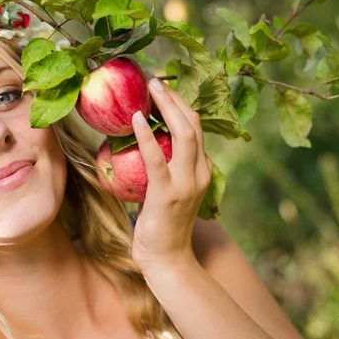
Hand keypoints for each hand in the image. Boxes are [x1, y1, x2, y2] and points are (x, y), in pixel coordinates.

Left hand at [130, 77, 212, 269]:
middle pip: (194, 124)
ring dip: (168, 107)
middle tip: (155, 79)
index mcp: (202, 170)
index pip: (195, 129)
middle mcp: (201, 172)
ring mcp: (187, 183)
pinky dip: (147, 136)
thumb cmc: (163, 225)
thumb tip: (144, 146)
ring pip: (184, 134)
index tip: (162, 88)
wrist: (167, 260)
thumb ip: (166, 170)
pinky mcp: (167, 194)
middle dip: (176, 98)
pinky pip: (157, 158)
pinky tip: (136, 119)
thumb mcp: (171, 192)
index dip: (180, 105)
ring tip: (151, 87)